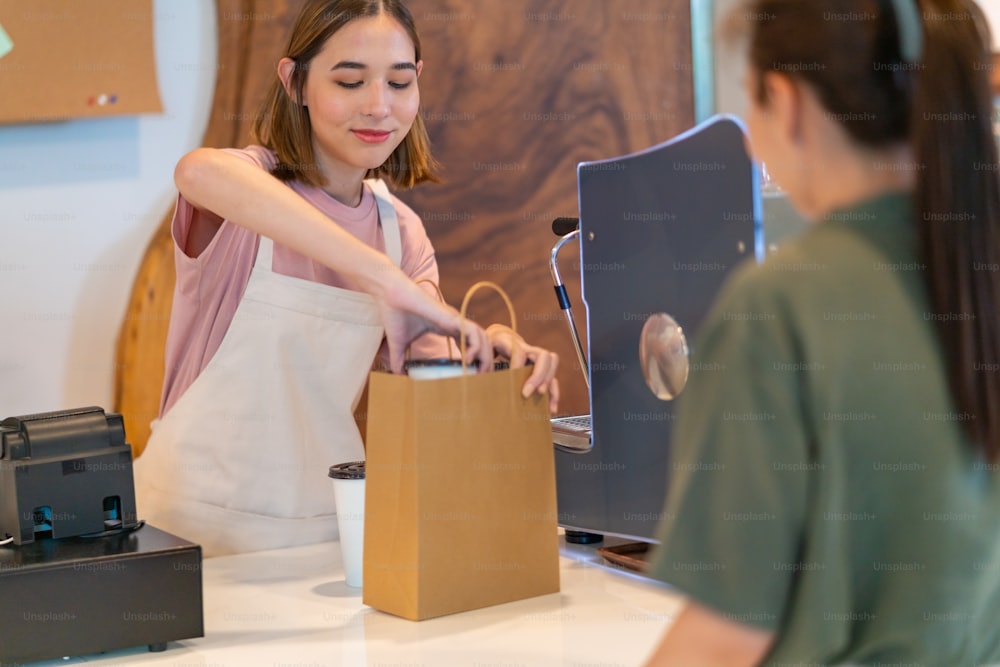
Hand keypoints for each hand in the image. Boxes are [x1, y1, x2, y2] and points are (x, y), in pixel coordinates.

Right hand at [376, 273, 491, 374]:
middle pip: (480, 341)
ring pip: (481, 336)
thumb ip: (398, 360)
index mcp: (446, 328)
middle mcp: (454, 323)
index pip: (468, 343)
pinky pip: (472, 331)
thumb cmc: (395, 314)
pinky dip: (475, 346)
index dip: (473, 359)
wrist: (390, 295)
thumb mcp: (398, 344)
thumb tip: (399, 375)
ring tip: (479, 372)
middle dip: (485, 360)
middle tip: (481, 378)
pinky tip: (468, 360)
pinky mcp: (452, 316)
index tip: (470, 375)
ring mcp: (455, 319)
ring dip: (485, 355)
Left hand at [486, 324, 559, 413]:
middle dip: (538, 375)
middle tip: (526, 392)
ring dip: (549, 382)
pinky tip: (551, 407)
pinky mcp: (540, 368)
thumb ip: (483, 361)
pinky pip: (552, 378)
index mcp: (510, 341)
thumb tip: (480, 376)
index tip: (512, 377)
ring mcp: (535, 357)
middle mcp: (527, 348)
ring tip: (540, 396)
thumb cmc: (489, 345)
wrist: (498, 337)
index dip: (517, 365)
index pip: (519, 351)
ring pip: (552, 363)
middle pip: (543, 356)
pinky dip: (554, 392)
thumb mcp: (482, 349)